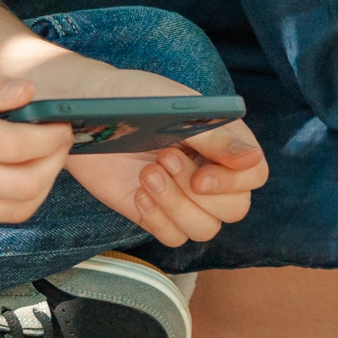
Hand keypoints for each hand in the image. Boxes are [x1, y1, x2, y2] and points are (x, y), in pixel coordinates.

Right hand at [0, 57, 73, 236]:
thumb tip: (31, 95)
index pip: (17, 145)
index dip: (52, 136)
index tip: (65, 120)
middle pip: (26, 185)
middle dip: (55, 162)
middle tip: (60, 138)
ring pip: (16, 209)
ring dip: (40, 183)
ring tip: (39, 154)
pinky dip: (10, 196)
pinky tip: (4, 169)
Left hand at [38, 66, 267, 246]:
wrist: (82, 113)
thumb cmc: (130, 99)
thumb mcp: (176, 109)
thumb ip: (216, 136)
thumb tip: (253, 161)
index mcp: (222, 141)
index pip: (254, 175)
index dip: (233, 183)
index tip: (200, 177)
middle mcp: (209, 170)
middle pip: (234, 209)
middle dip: (195, 191)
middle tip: (163, 159)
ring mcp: (182, 195)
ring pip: (204, 229)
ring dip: (175, 206)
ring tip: (147, 173)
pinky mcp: (155, 212)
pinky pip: (174, 237)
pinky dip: (158, 220)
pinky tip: (138, 193)